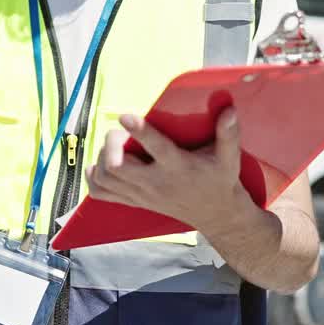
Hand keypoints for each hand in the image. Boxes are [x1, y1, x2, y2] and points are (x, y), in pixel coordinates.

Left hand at [84, 108, 249, 234]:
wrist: (216, 215)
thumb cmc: (220, 181)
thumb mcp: (229, 159)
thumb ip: (228, 134)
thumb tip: (229, 109)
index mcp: (178, 167)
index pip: (156, 149)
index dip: (140, 131)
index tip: (126, 116)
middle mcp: (155, 182)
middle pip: (117, 166)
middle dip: (112, 144)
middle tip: (120, 133)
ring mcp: (142, 194)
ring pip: (106, 178)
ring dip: (102, 158)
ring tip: (114, 146)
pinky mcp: (135, 201)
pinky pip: (102, 193)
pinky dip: (94, 178)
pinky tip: (100, 165)